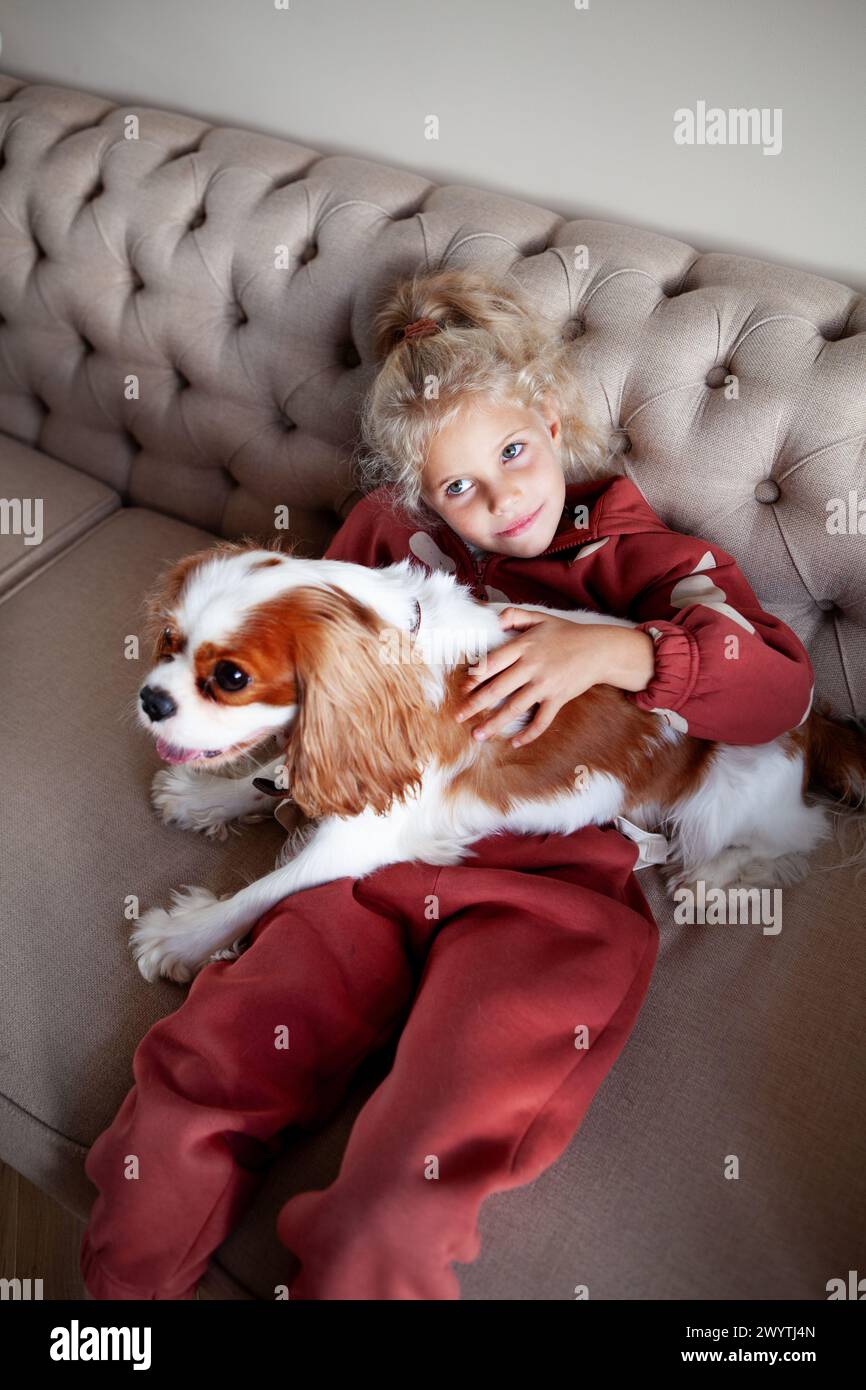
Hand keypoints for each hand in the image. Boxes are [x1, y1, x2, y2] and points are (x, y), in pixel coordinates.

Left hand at [452, 610, 601, 746]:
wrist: (599, 649)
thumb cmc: (566, 633)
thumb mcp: (540, 617)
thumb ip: (515, 616)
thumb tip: (493, 619)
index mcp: (524, 646)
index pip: (492, 663)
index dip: (475, 677)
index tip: (463, 689)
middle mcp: (531, 666)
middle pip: (497, 689)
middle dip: (475, 704)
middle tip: (458, 717)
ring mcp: (545, 685)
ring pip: (515, 708)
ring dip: (494, 724)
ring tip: (478, 735)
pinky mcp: (558, 699)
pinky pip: (542, 721)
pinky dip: (529, 734)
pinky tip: (516, 743)